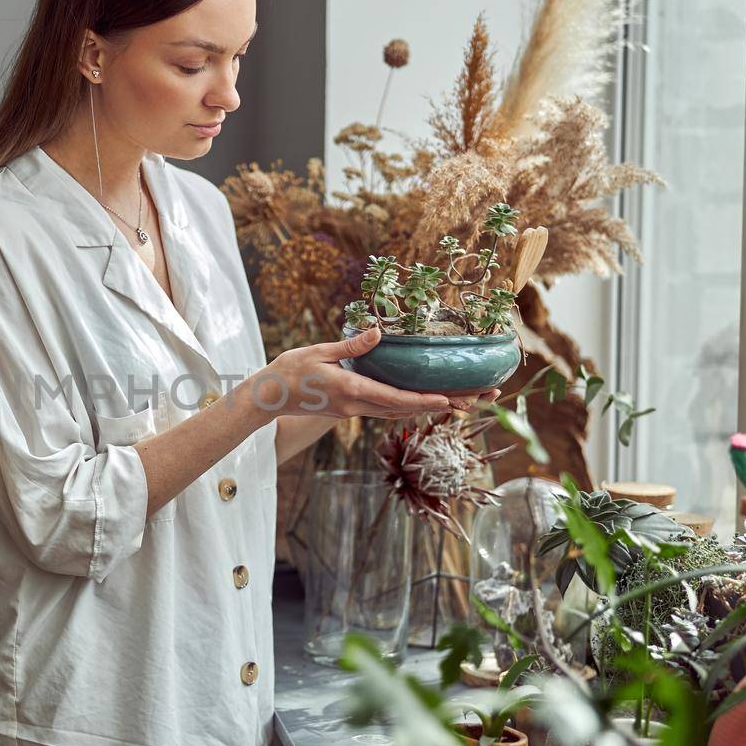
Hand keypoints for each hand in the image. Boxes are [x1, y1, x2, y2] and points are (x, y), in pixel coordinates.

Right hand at [248, 327, 501, 420]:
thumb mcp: (318, 351)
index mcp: (351, 391)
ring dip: (431, 408)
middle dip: (444, 405)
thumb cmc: (289, 371)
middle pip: (407, 410)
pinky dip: (410, 406)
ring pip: (399, 413)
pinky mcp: (350, 409)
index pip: (396, 400)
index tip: (452, 401)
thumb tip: (378, 333)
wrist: (267, 397)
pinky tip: (424, 401)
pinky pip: (387, 410)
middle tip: (478, 400)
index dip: (426, 402)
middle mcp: (357, 406)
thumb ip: (350, 344)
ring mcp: (354, 411)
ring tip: (463, 401)